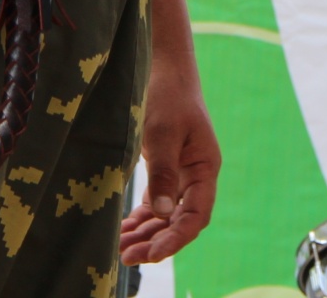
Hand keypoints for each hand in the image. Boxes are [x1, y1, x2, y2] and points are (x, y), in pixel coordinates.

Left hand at [119, 61, 220, 265]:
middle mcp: (195, 176)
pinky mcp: (164, 171)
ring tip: (121, 251)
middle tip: (127, 257)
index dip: (176, 238)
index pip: (196, 214)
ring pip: (165, 216)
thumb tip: (161, 214)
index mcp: (205, 167)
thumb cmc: (167, 96)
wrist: (163, 69)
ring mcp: (180, 175)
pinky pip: (155, 205)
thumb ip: (163, 173)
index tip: (153, 254)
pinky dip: (141, 220)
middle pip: (179, 221)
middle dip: (156, 242)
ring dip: (146, 235)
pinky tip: (124, 231)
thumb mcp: (163, 133)